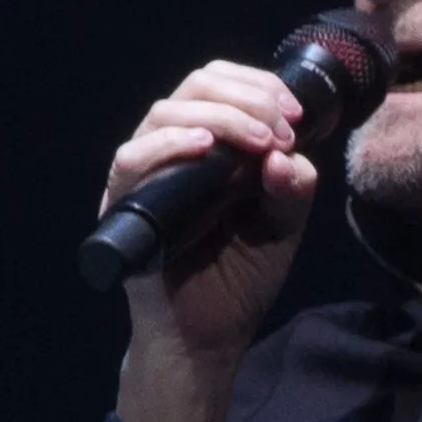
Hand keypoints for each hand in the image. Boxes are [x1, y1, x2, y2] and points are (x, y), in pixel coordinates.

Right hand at [105, 61, 317, 421]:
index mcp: (214, 145)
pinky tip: (205, 148)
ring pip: (164, 112)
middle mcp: (175, 149)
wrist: (207, 337)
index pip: (225, 84)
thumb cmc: (239, 279)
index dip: (261, 86)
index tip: (296, 115)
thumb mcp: (281, 228)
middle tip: (281, 129)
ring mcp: (146, 174)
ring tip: (259, 142)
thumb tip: (285, 155)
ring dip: (220, 116)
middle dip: (246, 96)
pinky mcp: (124, 204)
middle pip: (196, 85)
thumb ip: (293, 189)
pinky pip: (131, 158)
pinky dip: (169, 144)